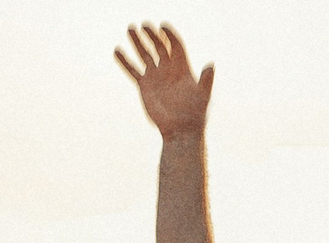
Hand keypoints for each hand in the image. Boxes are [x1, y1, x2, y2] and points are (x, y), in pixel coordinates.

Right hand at [116, 22, 212, 137]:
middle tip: (143, 25)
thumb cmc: (194, 114)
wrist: (180, 131)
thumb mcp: (202, 95)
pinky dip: (125, 62)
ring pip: (145, 55)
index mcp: (182, 67)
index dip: (169, 34)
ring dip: (137, 42)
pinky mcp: (145, 86)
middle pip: (159, 46)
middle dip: (151, 34)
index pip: (175, 45)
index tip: (162, 26)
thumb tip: (211, 65)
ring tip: (130, 29)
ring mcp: (156, 77)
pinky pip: (133, 71)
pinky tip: (117, 51)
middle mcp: (168, 69)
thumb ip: (206, 79)